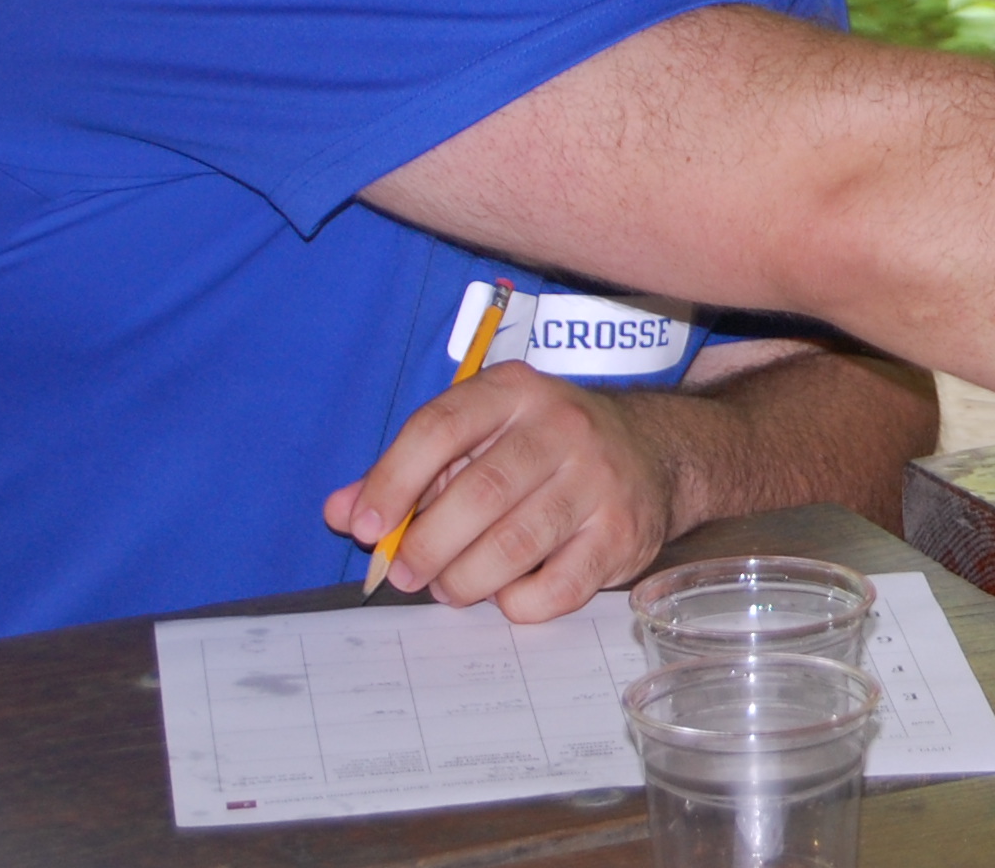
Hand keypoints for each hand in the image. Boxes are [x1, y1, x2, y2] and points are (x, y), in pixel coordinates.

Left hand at [326, 361, 672, 621]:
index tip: (364, 526)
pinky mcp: (622, 532)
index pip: (440, 427)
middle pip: (479, 493)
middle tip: (407, 574)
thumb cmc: (544, 449)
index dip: (393, 481)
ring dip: (466, 579)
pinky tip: (508, 593)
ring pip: (515, 545)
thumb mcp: (479, 437)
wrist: (654, 453)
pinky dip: (518, 602)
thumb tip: (341, 511)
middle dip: (427, 546)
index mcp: (514, 392)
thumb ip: (408, 472)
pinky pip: (557, 586)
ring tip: (451, 587)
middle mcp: (562, 427)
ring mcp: (599, 479)